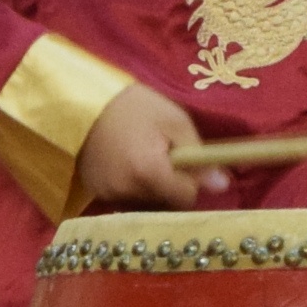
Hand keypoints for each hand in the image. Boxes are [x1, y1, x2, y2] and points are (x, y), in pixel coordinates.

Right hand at [73, 83, 208, 212]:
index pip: (185, 199)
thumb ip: (199, 156)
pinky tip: (127, 165)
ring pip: (145, 203)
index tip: (187, 165)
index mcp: (149, 172)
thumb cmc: (136, 107)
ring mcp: (107, 193)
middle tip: (164, 156)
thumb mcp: (175, 122)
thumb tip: (222, 185)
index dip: (192, 183)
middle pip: (165, 203)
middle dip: (171, 185)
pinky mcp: (94, 191)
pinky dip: (131, 187)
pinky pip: (124, 198)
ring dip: (151, 188)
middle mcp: (125, 189)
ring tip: (143, 158)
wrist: (85, 102)